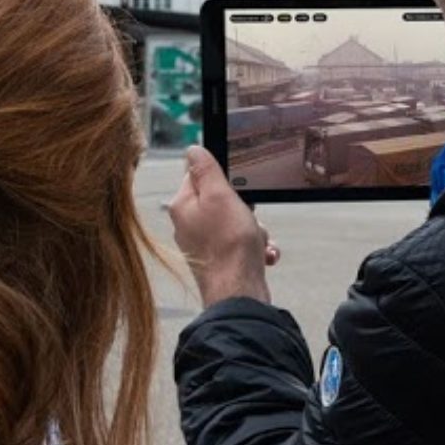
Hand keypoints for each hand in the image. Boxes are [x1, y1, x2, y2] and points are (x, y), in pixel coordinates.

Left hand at [168, 146, 278, 307]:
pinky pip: (241, 244)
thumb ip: (206, 170)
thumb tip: (193, 149)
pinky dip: (256, 248)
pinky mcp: (220, 260)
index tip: (236, 190)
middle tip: (248, 218)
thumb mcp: (220, 196)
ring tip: (256, 241)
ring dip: (254, 229)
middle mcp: (188, 225)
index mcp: (182, 206)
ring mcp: (204, 244)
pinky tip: (263, 255)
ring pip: (236, 222)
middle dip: (245, 208)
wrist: (239, 294)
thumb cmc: (229, 247)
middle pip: (222, 200)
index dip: (223, 180)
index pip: (199, 176)